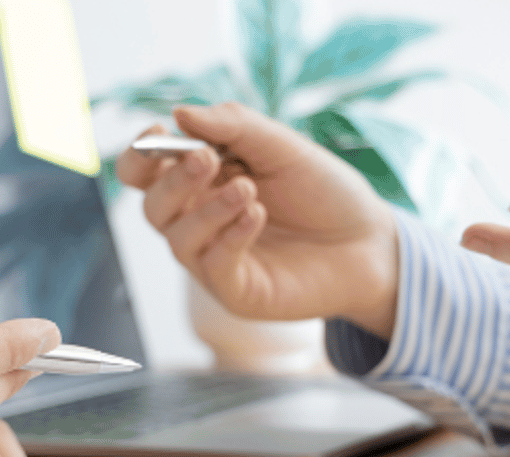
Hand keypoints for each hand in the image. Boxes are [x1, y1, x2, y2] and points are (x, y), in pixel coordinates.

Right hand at [117, 102, 401, 337]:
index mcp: (201, 182)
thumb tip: (180, 113)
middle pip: (153, 205)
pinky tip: (256, 215)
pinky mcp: (236, 290)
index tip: (157, 134)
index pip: (145, 173)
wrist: (369, 240)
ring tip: (248, 189)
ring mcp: (214, 259)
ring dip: (207, 209)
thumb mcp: (281, 146)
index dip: (140, 154)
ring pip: (177, 238)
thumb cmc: (323, 191)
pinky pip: (213, 266)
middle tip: (205, 159)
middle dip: (173, 180)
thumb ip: (233, 126)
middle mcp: (199, 221)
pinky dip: (230, 236)